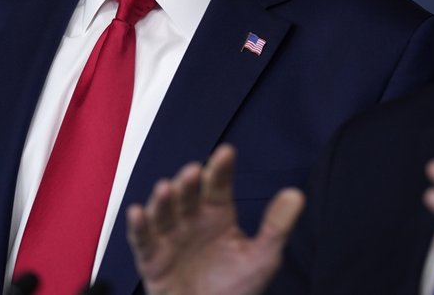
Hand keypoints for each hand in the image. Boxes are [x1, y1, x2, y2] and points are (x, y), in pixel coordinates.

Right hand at [127, 144, 304, 294]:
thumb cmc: (236, 289)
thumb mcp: (262, 257)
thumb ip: (277, 226)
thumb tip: (296, 193)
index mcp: (218, 214)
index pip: (219, 185)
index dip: (221, 169)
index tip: (227, 152)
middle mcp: (192, 220)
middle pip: (188, 195)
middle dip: (190, 182)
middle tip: (194, 171)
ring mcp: (170, 238)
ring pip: (163, 212)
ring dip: (162, 200)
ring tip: (165, 188)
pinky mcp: (152, 260)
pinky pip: (142, 241)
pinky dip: (137, 226)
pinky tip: (137, 212)